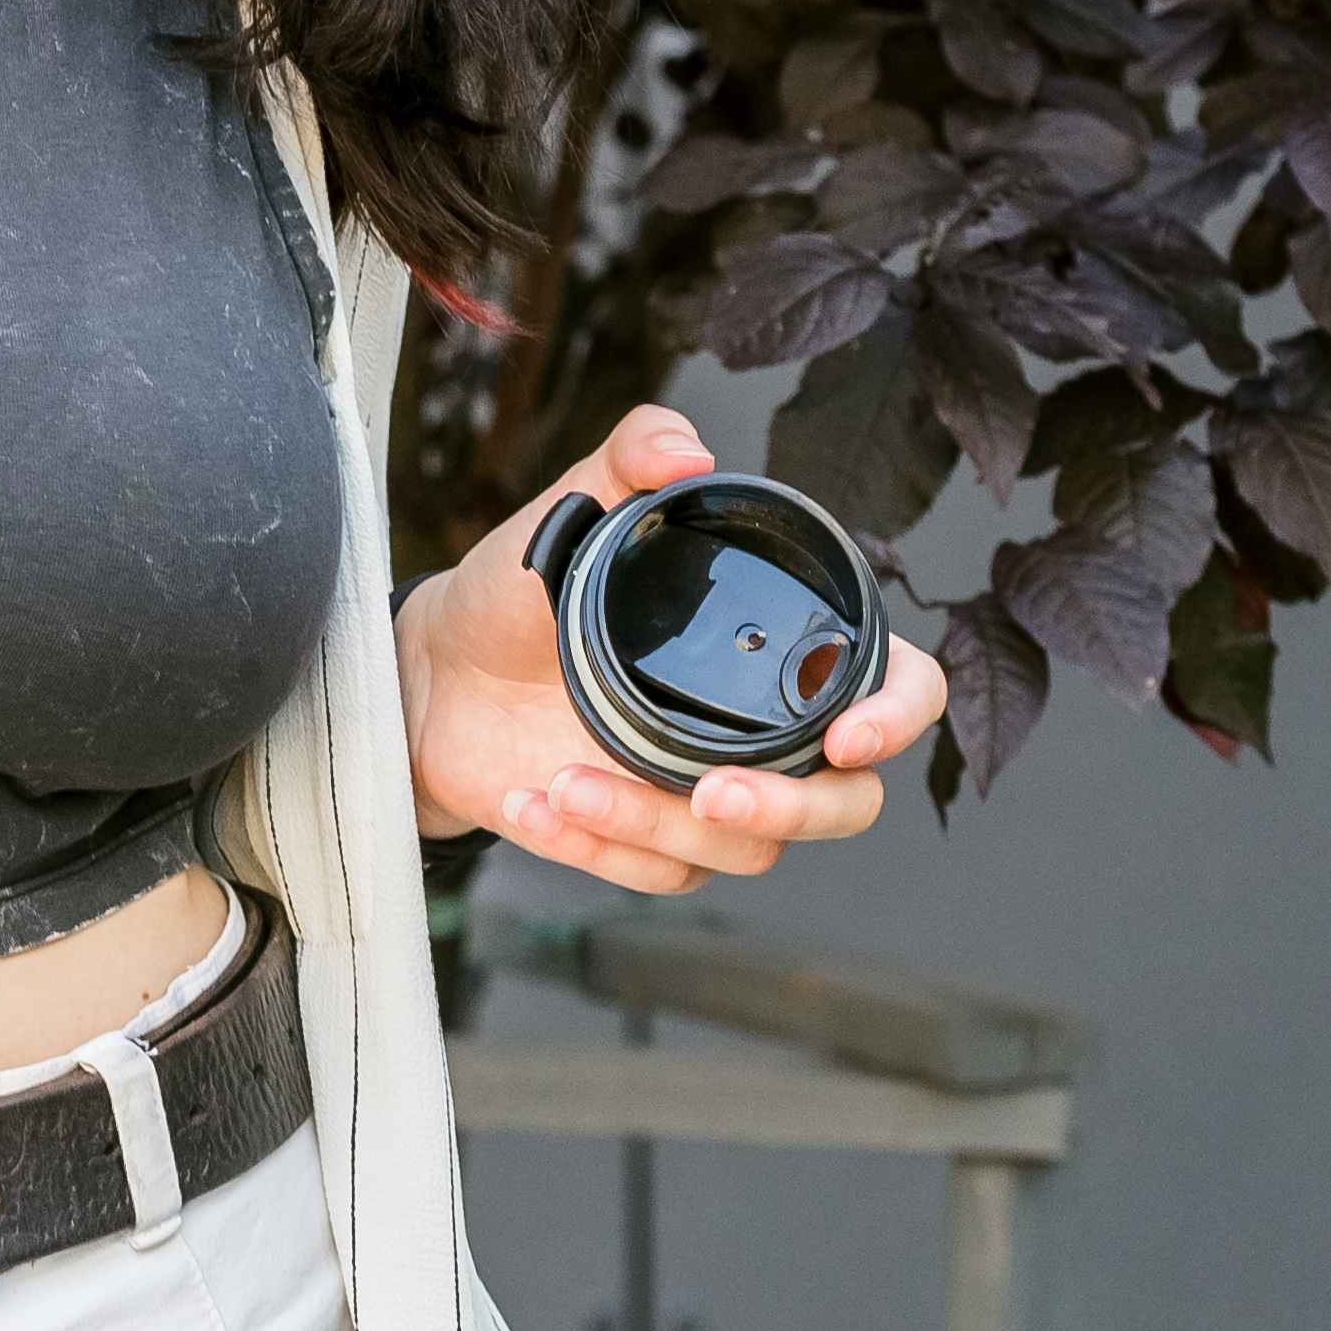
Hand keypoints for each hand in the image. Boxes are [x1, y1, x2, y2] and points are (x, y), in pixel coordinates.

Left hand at [392, 403, 950, 892]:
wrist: (433, 668)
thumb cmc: (520, 588)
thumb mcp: (568, 510)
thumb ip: (630, 457)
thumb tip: (686, 454)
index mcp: (774, 645)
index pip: (894, 685)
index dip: (897, 715)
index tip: (847, 735)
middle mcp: (758, 727)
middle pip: (843, 805)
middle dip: (790, 811)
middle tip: (709, 795)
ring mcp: (708, 792)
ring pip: (743, 851)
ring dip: (654, 829)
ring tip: (563, 782)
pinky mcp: (649, 842)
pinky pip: (658, 877)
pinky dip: (596, 851)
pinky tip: (531, 803)